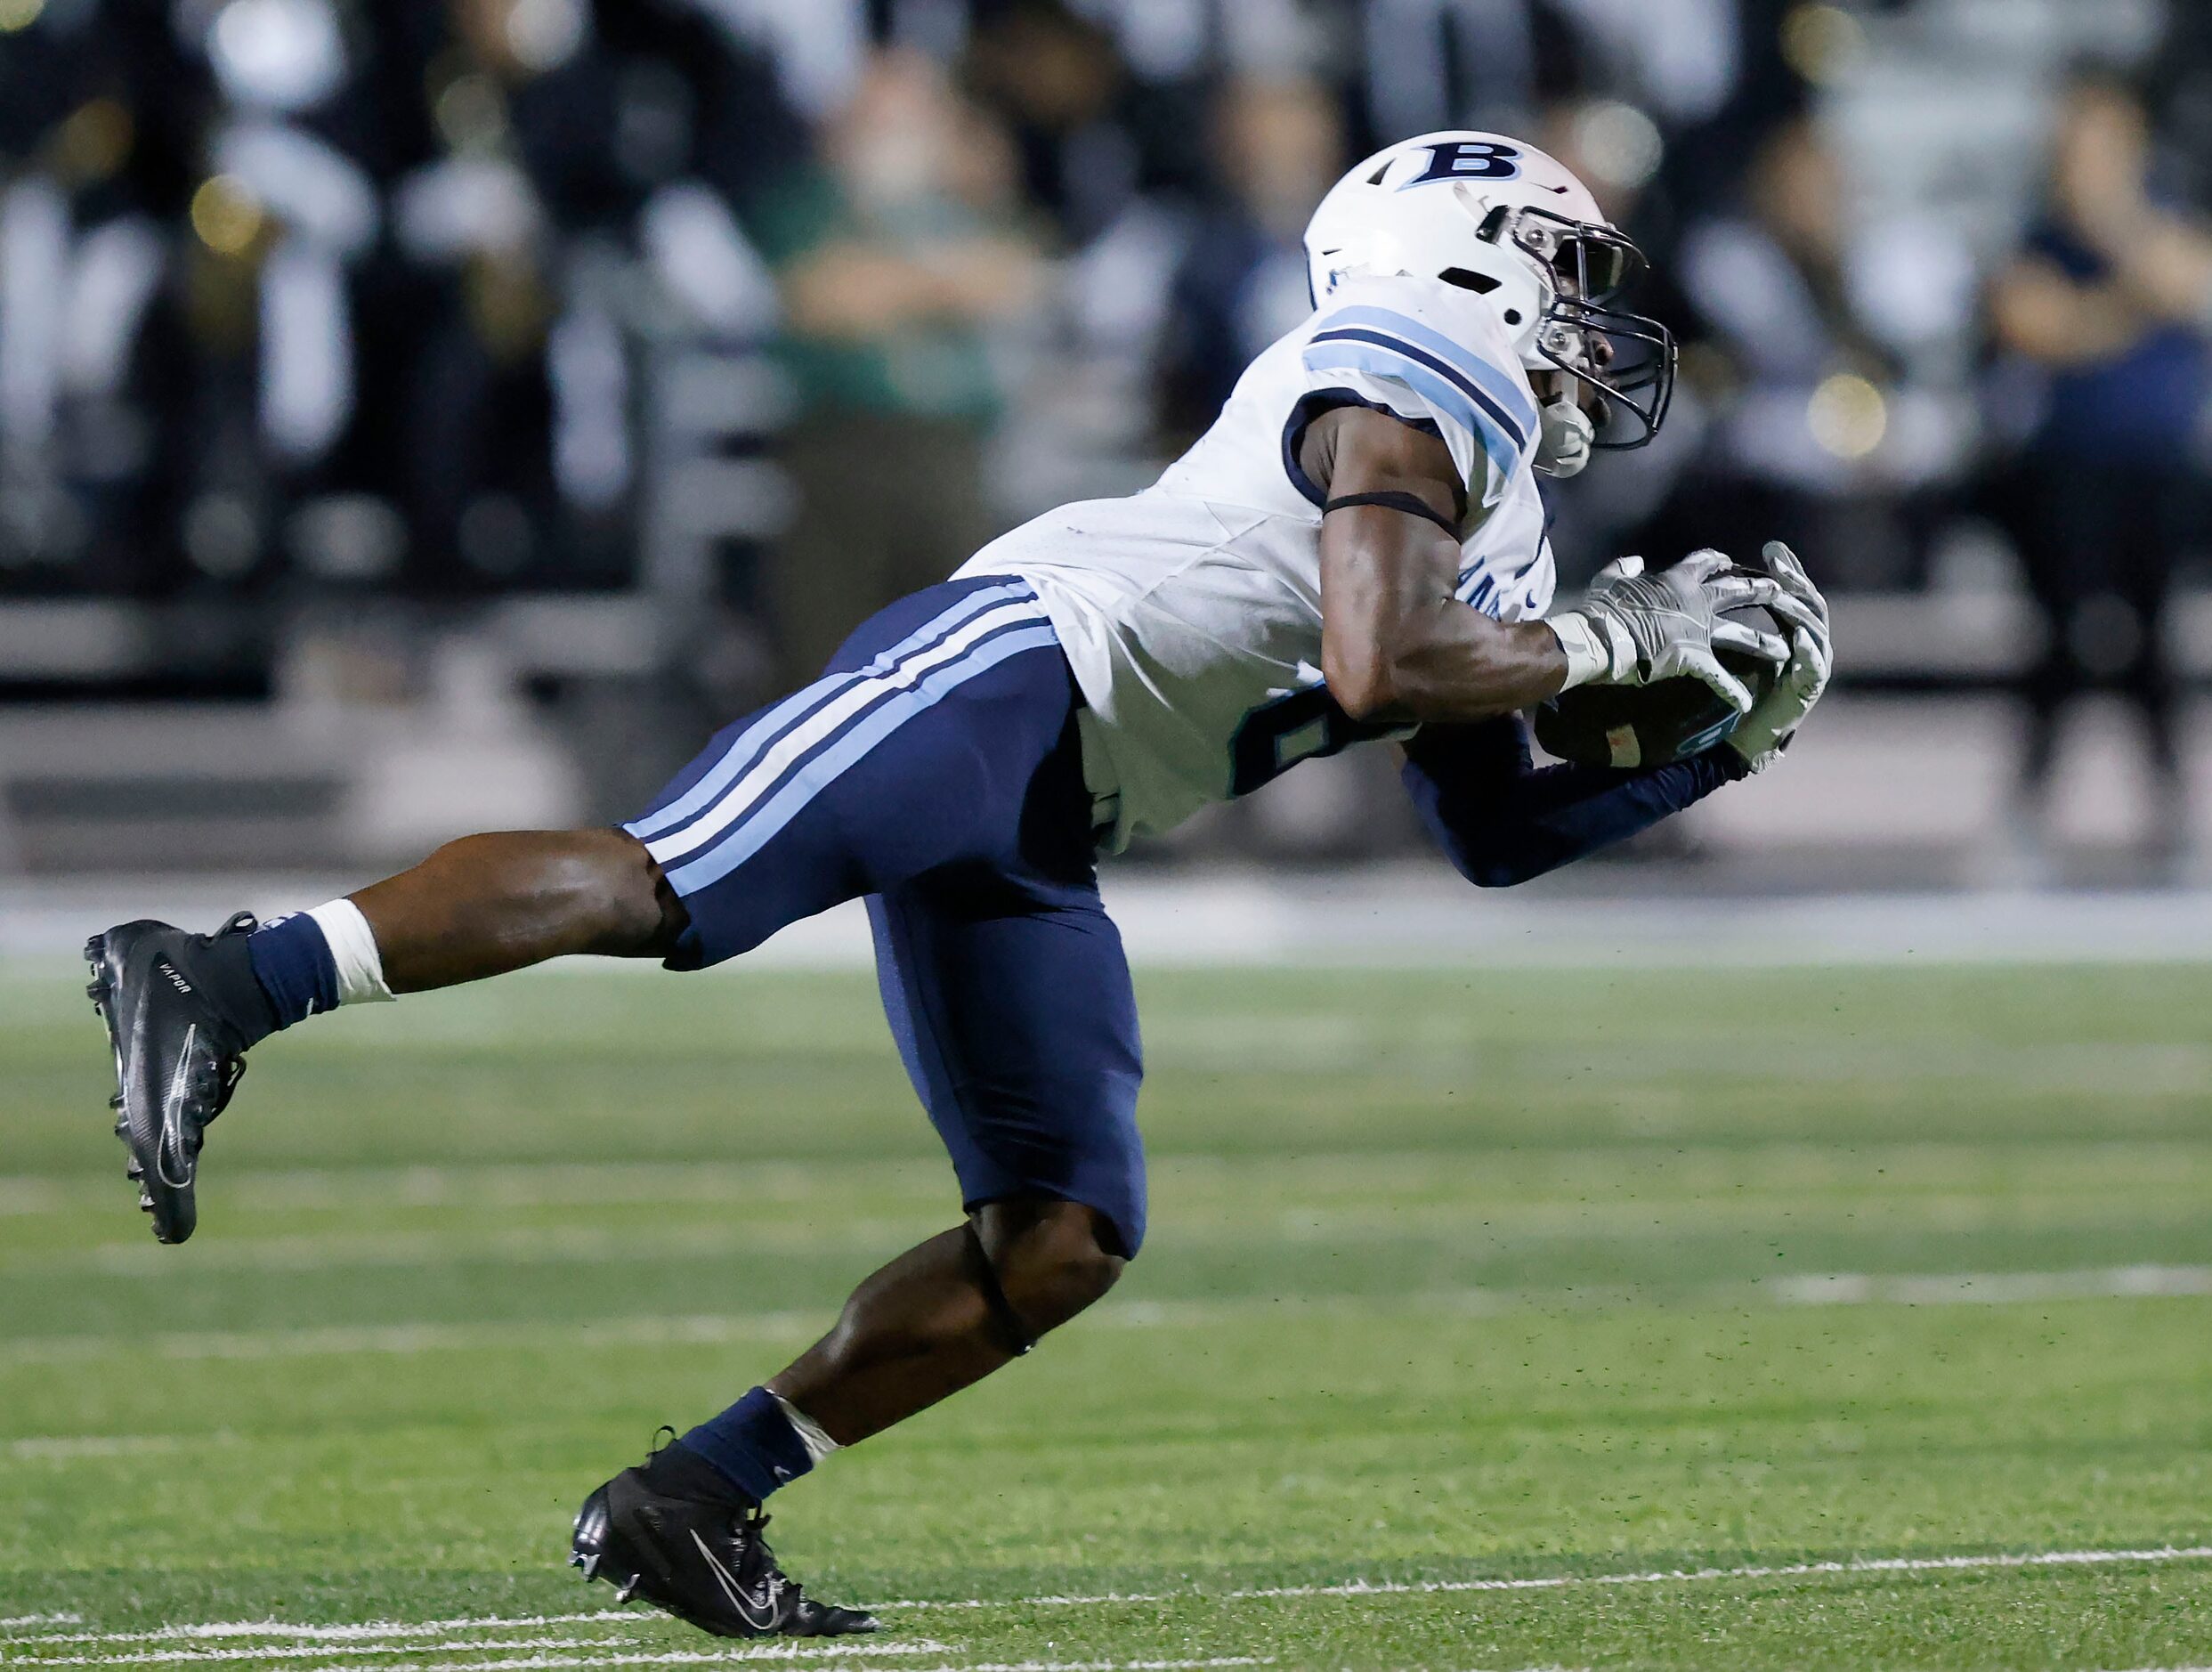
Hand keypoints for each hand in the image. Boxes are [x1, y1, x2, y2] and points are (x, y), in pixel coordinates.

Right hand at [1553, 551, 1786, 713]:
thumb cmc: (1605, 607)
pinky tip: (1746, 703)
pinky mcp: (1694, 657)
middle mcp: (1696, 601)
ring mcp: (1699, 629)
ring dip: (1763, 643)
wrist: (1606, 635)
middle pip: (1736, 591)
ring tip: (1784, 650)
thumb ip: (1625, 568)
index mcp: (1676, 579)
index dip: (1716, 561)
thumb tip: (1634, 561)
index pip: (1704, 563)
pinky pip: (1718, 676)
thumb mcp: (1610, 579)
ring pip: (1740, 634)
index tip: (1727, 562)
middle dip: (1759, 590)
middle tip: (1779, 591)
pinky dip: (1731, 691)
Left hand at [1726, 542, 1831, 771]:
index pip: (1795, 591)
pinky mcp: (1812, 686)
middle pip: (1809, 602)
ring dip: (1798, 610)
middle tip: (1777, 562)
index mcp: (1796, 628)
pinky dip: (1808, 651)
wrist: (1750, 730)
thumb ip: (1737, 617)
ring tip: (1782, 596)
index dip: (1787, 569)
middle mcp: (1811, 640)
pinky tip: (1799, 640)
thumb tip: (1709, 584)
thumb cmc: (1747, 685)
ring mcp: (1816, 662)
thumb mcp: (1741, 645)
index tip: (1771, 547)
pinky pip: (1815, 665)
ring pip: (1814, 628)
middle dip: (1794, 580)